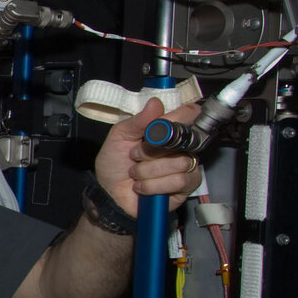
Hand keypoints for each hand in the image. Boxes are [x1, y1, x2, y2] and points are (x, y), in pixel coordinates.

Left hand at [94, 97, 204, 217]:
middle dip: (150, 151)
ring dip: (149, 171)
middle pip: (181, 141)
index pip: (188, 115)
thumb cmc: (115, 164)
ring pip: (179, 162)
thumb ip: (137, 121)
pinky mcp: (187, 186)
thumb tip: (155, 103)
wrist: (109, 194)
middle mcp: (180, 147)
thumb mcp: (119, 137)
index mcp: (166, 131)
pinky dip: (154, 185)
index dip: (180, 116)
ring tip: (136, 174)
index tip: (165, 123)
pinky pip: (179, 181)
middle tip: (134, 156)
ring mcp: (186, 166)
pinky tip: (143, 187)